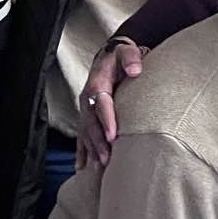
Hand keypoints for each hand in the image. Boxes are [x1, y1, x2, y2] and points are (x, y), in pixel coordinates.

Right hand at [75, 38, 144, 168]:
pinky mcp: (88, 116)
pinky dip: (82, 151)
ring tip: (98, 168)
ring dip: (91, 150)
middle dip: (97, 142)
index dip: (106, 120)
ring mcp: (86, 109)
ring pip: (86, 132)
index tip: (112, 136)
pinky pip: (82, 135)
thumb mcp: (127, 50)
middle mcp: (88, 99)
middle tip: (106, 159)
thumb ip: (131, 58)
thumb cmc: (120, 55)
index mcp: (98, 84)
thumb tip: (136, 69)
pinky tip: (82, 167)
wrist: (108, 55)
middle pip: (91, 123)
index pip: (102, 104)